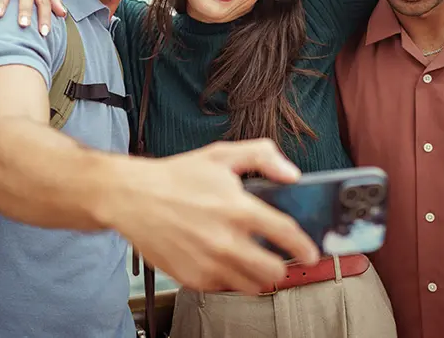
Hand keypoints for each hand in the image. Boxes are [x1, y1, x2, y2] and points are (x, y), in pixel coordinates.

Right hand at [108, 139, 319, 294]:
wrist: (132, 197)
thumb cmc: (174, 177)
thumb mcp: (220, 155)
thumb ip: (262, 157)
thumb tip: (291, 174)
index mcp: (238, 209)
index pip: (286, 235)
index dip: (305, 247)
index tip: (311, 253)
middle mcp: (226, 241)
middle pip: (274, 271)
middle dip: (281, 265)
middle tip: (276, 257)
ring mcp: (209, 263)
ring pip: (252, 285)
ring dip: (257, 275)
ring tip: (250, 261)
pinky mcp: (193, 278)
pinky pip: (225, 288)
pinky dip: (229, 278)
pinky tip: (222, 260)